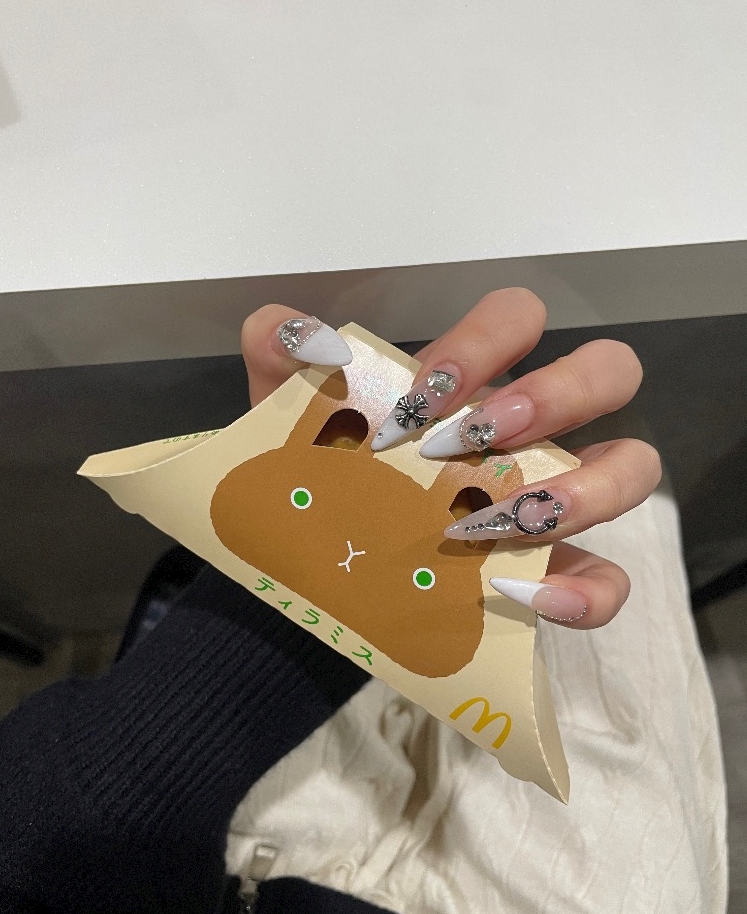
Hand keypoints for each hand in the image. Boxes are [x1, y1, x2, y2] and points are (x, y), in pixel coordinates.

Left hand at [240, 290, 660, 629]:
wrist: (312, 579)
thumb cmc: (321, 482)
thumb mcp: (290, 423)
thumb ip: (281, 363)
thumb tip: (294, 332)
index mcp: (475, 383)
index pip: (517, 319)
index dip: (483, 343)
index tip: (417, 401)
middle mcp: (531, 432)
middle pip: (608, 373)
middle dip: (553, 394)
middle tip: (473, 440)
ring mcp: (554, 504)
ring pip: (631, 468)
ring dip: (580, 488)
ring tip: (493, 522)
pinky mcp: (556, 577)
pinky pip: (610, 581)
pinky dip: (587, 589)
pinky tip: (524, 593)